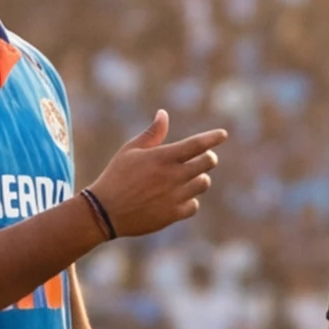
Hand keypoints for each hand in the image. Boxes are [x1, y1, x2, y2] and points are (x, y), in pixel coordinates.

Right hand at [87, 111, 229, 237]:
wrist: (104, 212)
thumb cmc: (116, 176)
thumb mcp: (130, 150)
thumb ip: (151, 134)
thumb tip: (163, 114)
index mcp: (163, 157)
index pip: (197, 144)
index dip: (212, 138)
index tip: (223, 134)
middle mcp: (172, 176)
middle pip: (207, 163)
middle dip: (208, 158)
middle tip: (204, 158)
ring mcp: (174, 196)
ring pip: (203, 183)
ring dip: (200, 178)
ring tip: (189, 177)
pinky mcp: (172, 215)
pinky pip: (193, 205)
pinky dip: (190, 200)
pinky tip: (180, 197)